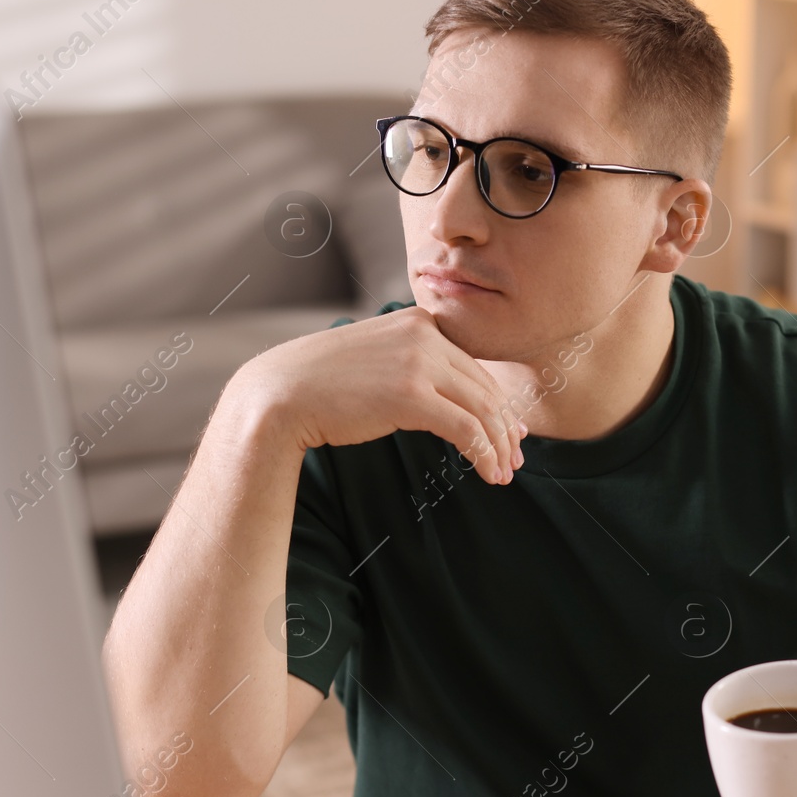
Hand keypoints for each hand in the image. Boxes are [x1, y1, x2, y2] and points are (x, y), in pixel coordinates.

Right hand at [229, 305, 523, 485]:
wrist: (281, 392)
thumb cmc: (322, 383)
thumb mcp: (376, 358)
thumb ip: (411, 364)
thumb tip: (443, 396)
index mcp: (419, 322)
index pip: (473, 366)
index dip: (497, 403)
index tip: (509, 430)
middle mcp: (425, 335)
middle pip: (484, 387)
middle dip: (504, 427)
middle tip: (514, 457)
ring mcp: (419, 362)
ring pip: (481, 409)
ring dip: (498, 445)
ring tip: (504, 472)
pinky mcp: (411, 395)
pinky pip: (465, 428)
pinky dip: (484, 454)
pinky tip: (489, 474)